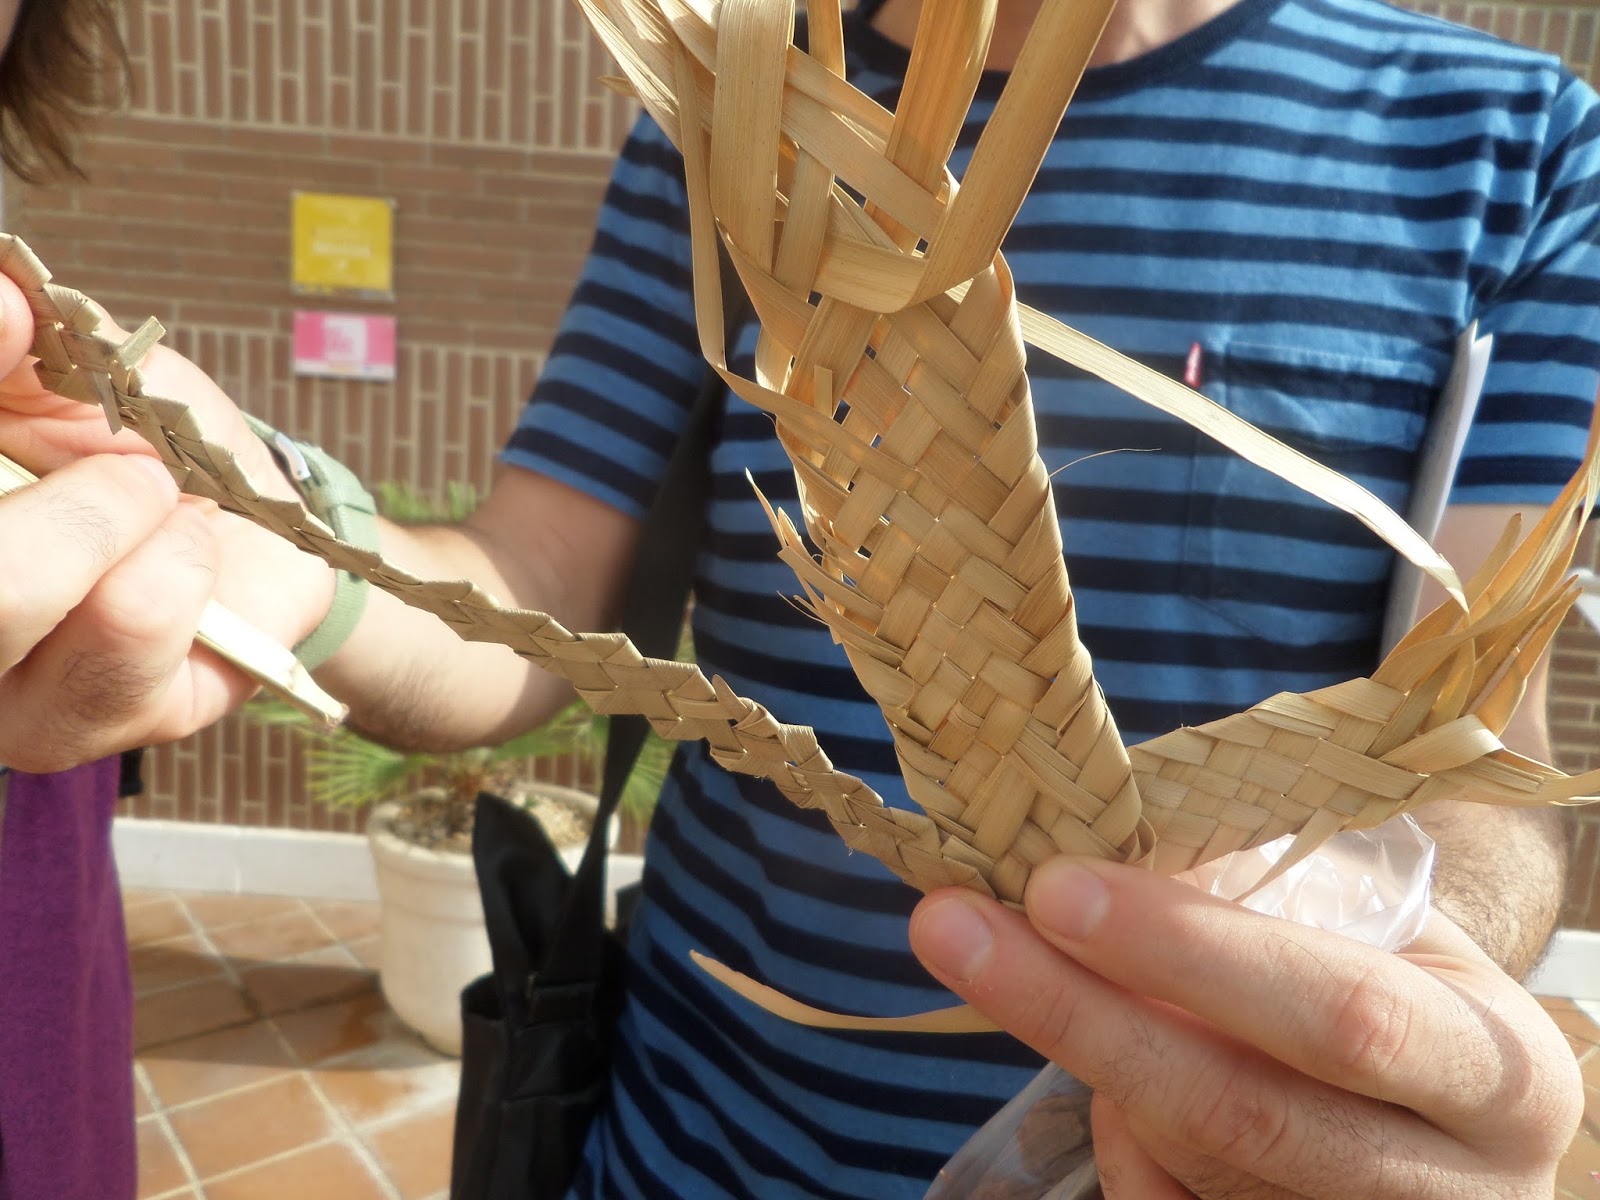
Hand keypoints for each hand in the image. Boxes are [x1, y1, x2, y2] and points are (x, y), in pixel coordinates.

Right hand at [0, 272, 333, 769]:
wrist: (255, 533)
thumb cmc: (141, 446)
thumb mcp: (72, 365)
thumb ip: (16, 336)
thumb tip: (0, 300)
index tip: (17, 336)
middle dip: (55, 492)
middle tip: (128, 466)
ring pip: (7, 599)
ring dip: (112, 518)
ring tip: (160, 502)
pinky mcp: (70, 731)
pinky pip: (124, 629)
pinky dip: (178, 562)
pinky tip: (187, 555)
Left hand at [908, 857, 1582, 1198]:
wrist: (1450, 1092)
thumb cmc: (1393, 975)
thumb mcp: (1369, 926)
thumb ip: (1252, 896)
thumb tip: (1082, 853)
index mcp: (1496, 1070)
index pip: (1339, 1014)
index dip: (1189, 952)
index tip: (1054, 884)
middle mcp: (1456, 1188)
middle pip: (1239, 1111)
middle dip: (1077, 1013)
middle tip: (950, 925)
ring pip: (1187, 1161)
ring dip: (1098, 1062)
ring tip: (1062, 975)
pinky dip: (1118, 1140)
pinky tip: (1121, 1085)